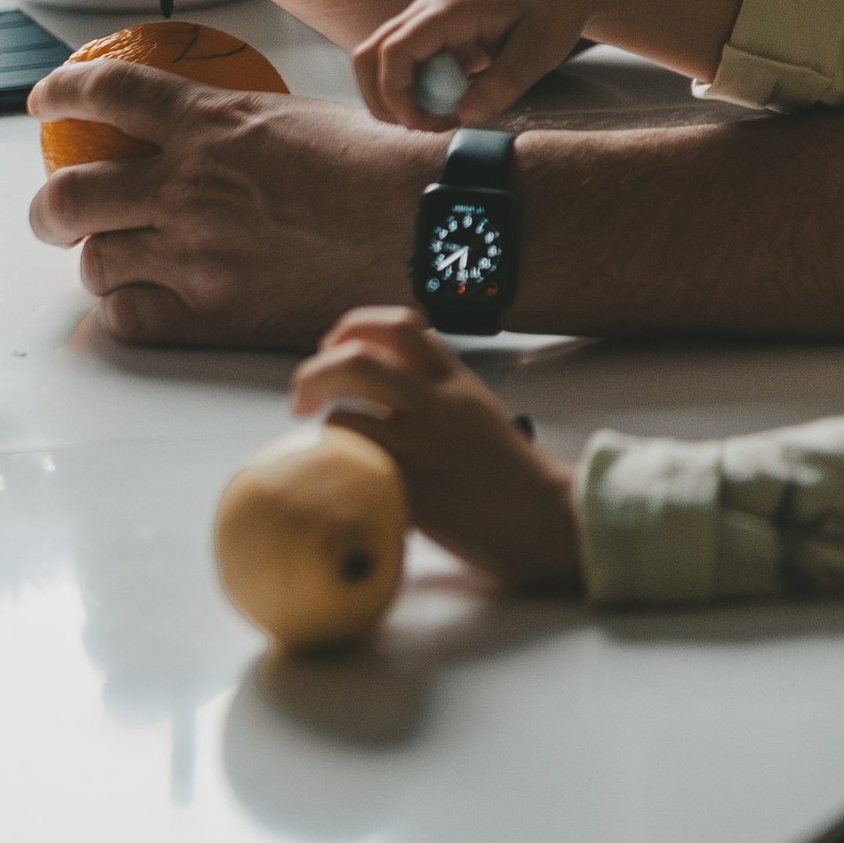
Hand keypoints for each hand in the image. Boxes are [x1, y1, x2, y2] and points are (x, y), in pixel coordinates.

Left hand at [28, 68, 435, 346]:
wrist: (421, 225)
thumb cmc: (375, 168)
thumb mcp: (291, 116)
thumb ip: (228, 128)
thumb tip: (194, 137)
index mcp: (209, 123)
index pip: (106, 93)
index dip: (60, 93)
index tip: (44, 102)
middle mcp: (187, 186)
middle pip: (69, 194)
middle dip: (50, 207)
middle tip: (57, 213)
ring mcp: (194, 254)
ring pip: (95, 262)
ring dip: (99, 261)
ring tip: (119, 262)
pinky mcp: (212, 314)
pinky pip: (130, 317)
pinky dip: (129, 308)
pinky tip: (148, 300)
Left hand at [293, 307, 583, 587]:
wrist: (542, 516)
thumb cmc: (503, 467)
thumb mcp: (474, 405)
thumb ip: (430, 383)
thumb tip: (364, 374)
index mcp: (454, 379)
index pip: (398, 326)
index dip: (351, 329)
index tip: (331, 350)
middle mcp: (437, 405)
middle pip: (358, 362)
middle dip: (314, 374)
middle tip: (301, 400)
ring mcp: (424, 448)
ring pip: (345, 418)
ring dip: (325, 431)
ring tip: (331, 448)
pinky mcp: (414, 492)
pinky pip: (353, 472)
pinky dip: (336, 474)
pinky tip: (343, 484)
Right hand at [356, 0, 593, 130]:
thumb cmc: (553, 9)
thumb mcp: (538, 50)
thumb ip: (503, 84)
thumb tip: (465, 118)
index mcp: (446, 11)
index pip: (392, 53)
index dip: (396, 96)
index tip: (424, 124)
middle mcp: (426, 13)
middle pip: (369, 57)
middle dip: (384, 101)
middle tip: (427, 127)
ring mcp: (427, 22)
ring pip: (382, 62)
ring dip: (399, 97)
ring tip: (442, 118)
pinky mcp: (436, 34)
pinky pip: (407, 65)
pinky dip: (416, 90)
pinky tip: (453, 104)